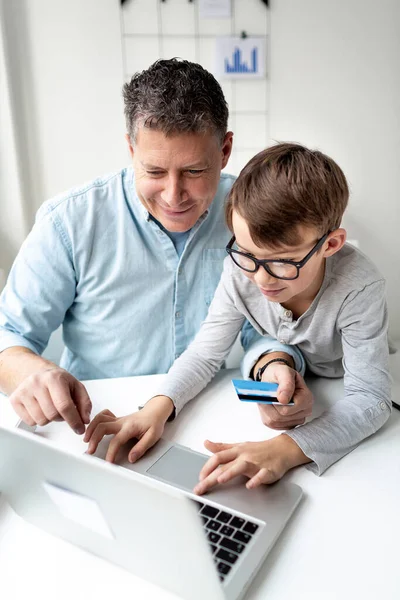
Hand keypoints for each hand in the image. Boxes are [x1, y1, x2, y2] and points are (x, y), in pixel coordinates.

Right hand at [9, 367, 91, 433]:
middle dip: (61, 418)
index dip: (74, 420)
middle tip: (61, 410)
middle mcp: (37, 382)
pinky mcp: (15, 399)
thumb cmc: (58, 381)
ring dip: (49, 419)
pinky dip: (37, 420)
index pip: (64, 405)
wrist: (37, 373)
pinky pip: (29, 422)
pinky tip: (40, 408)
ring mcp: (24, 390)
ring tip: (50, 408)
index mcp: (54, 378)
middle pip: (52, 415)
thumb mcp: (76, 387)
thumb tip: (84, 420)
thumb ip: (84, 403)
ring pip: (40, 420)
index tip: (79, 429)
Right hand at [83, 395, 173, 462]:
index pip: (117, 440)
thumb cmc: (154, 423)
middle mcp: (121, 422)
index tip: (108, 462)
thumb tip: (131, 458)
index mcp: (130, 427)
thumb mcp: (153, 437)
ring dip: (91, 429)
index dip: (111, 452)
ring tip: (86, 441)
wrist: (155, 412)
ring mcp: (117, 419)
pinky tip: (92, 430)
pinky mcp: (115, 419)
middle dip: (94, 439)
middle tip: (90, 451)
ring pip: (100, 419)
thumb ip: (141, 448)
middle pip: (102, 427)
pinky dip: (95, 421)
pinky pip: (102, 416)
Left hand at [193, 436, 308, 494]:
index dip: (206, 467)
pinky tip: (250, 485)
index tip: (199, 479)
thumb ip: (221, 447)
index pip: (217, 457)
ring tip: (220, 480)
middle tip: (199, 489)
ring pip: (241, 467)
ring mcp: (256, 463)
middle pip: (224, 466)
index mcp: (236, 451)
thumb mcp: (238, 446)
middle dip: (210, 478)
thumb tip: (206, 443)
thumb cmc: (259, 449)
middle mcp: (244, 456)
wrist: (282, 449)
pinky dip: (256, 480)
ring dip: (230, 473)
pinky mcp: (268, 470)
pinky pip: (262, 475)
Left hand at [258, 364, 312, 429]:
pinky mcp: (287, 425)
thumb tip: (283, 399)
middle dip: (270, 405)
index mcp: (307, 398)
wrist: (276, 379)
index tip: (271, 392)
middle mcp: (305, 411)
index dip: (275, 402)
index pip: (287, 410)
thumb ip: (286, 383)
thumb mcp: (283, 372)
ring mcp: (296, 420)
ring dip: (267, 409)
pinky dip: (267, 414)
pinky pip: (273, 425)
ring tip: (268, 398)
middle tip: (268, 394)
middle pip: (281, 417)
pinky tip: (269, 405)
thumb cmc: (280, 374)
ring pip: (276, 421)